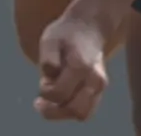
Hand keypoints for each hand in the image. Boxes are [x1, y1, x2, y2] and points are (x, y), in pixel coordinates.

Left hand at [33, 7, 115, 122]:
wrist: (88, 27)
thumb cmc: (65, 34)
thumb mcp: (49, 39)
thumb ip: (48, 58)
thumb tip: (50, 74)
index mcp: (81, 65)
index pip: (60, 93)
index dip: (45, 91)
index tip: (41, 80)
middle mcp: (95, 79)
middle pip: (75, 110)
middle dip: (54, 110)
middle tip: (40, 101)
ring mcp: (100, 86)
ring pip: (82, 114)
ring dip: (63, 112)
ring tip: (49, 102)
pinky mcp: (100, 91)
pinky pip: (86, 110)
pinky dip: (70, 110)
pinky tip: (59, 100)